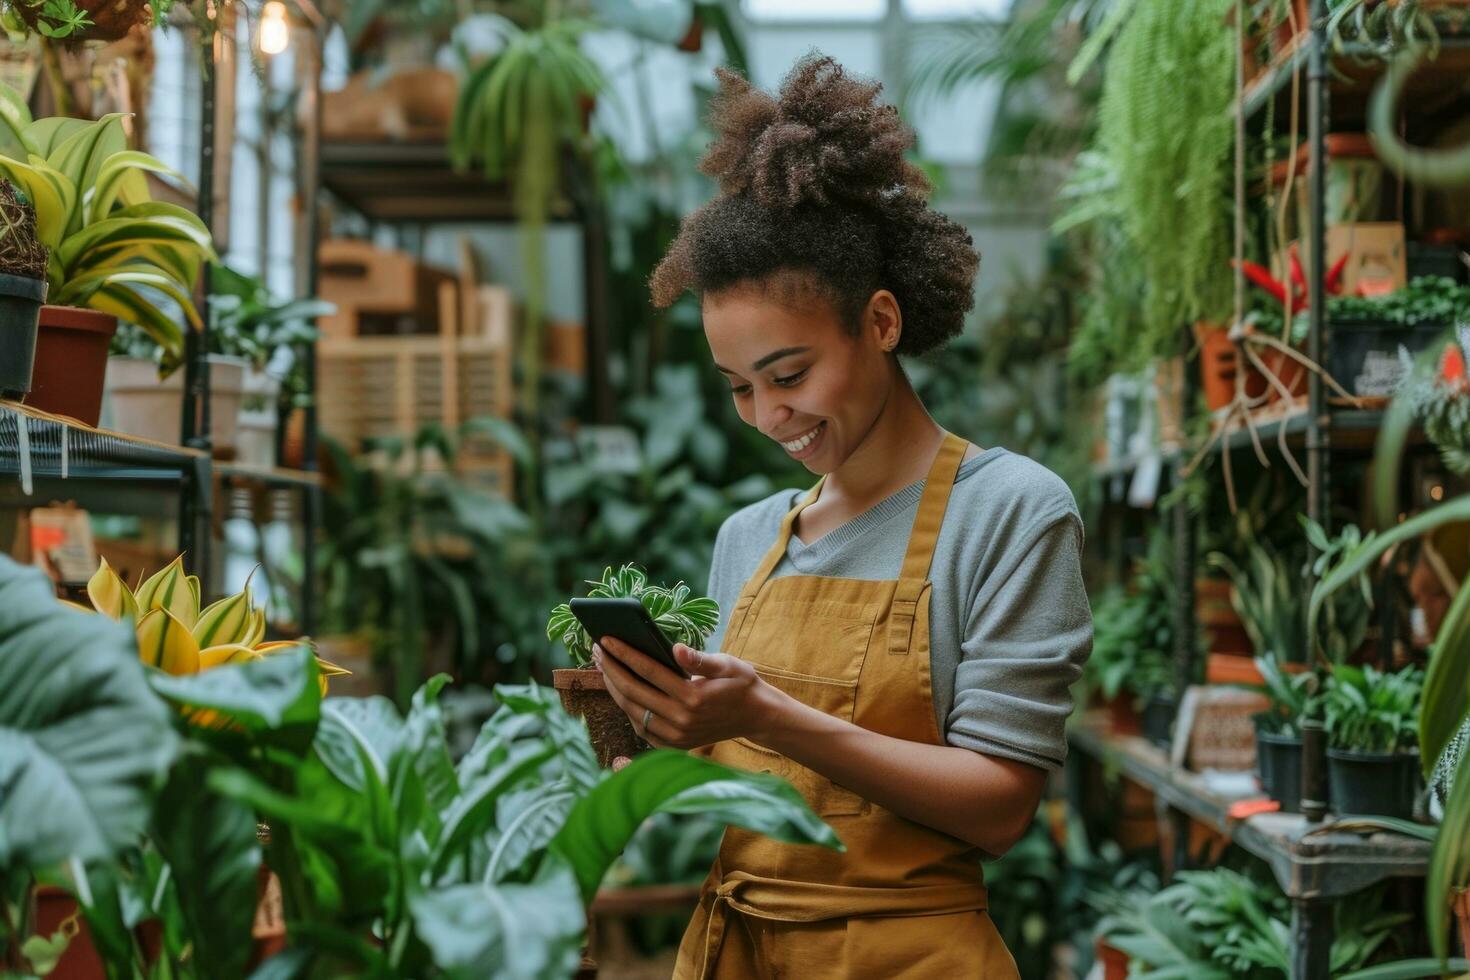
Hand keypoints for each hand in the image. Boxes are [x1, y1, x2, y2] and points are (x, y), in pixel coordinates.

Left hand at [592, 636, 775, 749]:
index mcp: (693, 697)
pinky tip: (620, 689)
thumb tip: (676, 648)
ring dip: (614, 688)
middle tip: (596, 650)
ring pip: (632, 711)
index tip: (605, 639)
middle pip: (633, 692)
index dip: (624, 653)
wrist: (756, 717)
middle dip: (611, 669)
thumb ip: (701, 658)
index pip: (648, 671)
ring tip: (603, 667)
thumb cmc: (740, 684)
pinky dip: (627, 707)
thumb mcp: (728, 664)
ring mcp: (676, 736)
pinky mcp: (674, 745)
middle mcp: (681, 720)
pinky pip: (641, 726)